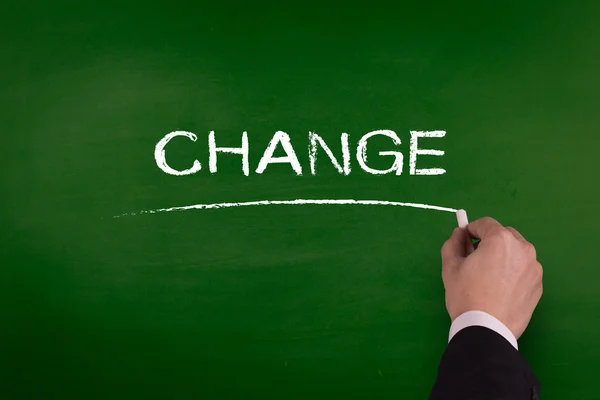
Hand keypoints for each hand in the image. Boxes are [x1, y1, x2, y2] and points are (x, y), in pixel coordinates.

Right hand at [441, 217, 542, 338]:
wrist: (487, 329)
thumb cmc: (466, 295)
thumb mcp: (451, 267)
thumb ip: (454, 243)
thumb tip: (460, 234)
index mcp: (501, 240)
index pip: (485, 223)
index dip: (471, 230)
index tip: (464, 241)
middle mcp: (523, 248)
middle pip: (504, 235)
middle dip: (490, 242)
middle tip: (476, 259)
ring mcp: (534, 268)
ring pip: (516, 252)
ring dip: (503, 256)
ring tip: (489, 276)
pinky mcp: (539, 285)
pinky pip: (523, 269)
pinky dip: (513, 272)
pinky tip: (501, 289)